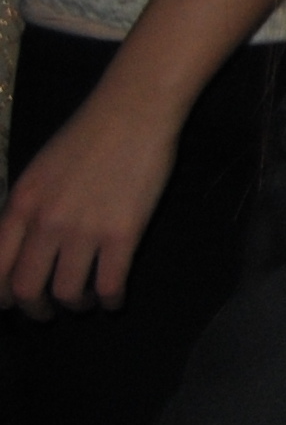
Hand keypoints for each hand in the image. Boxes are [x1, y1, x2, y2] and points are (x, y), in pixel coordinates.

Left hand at [0, 82, 180, 313]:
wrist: (133, 112)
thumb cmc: (86, 136)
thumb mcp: (38, 172)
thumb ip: (26, 211)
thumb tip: (21, 249)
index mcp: (20, 205)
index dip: (1, 296)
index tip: (12, 303)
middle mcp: (45, 222)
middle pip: (28, 289)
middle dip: (36, 311)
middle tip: (47, 312)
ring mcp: (84, 229)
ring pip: (69, 292)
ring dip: (76, 305)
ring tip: (86, 301)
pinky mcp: (123, 232)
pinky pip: (111, 284)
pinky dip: (111, 300)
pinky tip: (114, 299)